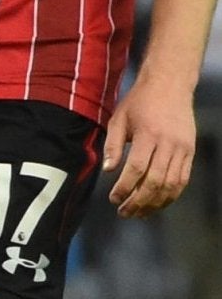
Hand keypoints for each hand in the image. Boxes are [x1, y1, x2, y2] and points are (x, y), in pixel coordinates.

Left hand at [103, 75, 197, 217]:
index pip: (137, 169)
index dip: (125, 188)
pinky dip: (171, 194)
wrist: (171, 85)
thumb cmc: (140, 102)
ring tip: (139, 213)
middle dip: (139, 201)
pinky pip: (183, 179)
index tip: (114, 199)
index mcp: (149, 135)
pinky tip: (158, 203)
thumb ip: (113, 145)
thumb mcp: (119, 119)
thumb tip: (107, 170)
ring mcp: (183, 149)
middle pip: (156, 181)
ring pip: (172, 184)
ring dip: (155, 202)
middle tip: (124, 212)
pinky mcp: (190, 151)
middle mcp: (169, 144)